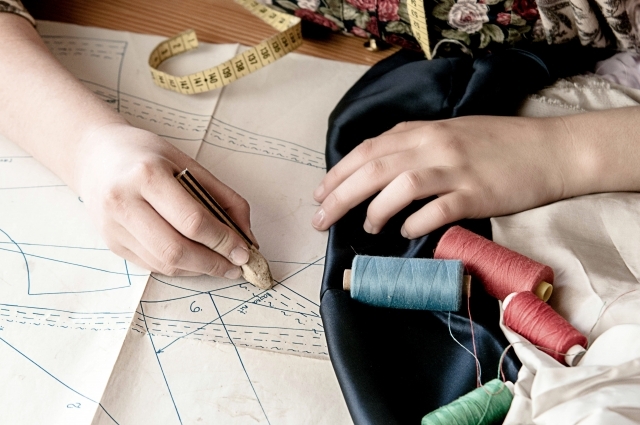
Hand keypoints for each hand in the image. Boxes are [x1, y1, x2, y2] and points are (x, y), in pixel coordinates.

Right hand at [75, 123, 255, 276]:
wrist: (94, 155)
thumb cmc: (147, 155)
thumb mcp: (188, 163)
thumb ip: (223, 198)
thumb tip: (247, 236)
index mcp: (147, 175)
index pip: (192, 221)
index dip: (223, 241)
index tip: (244, 251)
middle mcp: (124, 202)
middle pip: (175, 250)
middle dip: (212, 264)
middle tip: (235, 266)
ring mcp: (113, 227)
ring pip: (163, 263)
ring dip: (198, 270)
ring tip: (220, 265)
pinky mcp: (112, 243)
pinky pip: (152, 265)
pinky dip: (180, 267)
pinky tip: (196, 260)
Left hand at [312, 116, 582, 237]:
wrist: (549, 150)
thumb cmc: (497, 143)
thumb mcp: (450, 133)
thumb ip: (413, 145)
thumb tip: (376, 167)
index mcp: (424, 130)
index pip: (368, 150)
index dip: (339, 173)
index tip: (319, 194)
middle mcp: (435, 146)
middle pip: (374, 168)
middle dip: (340, 195)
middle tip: (320, 220)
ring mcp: (456, 169)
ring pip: (401, 185)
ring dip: (376, 209)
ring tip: (368, 228)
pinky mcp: (477, 194)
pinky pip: (438, 210)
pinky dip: (415, 222)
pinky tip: (405, 232)